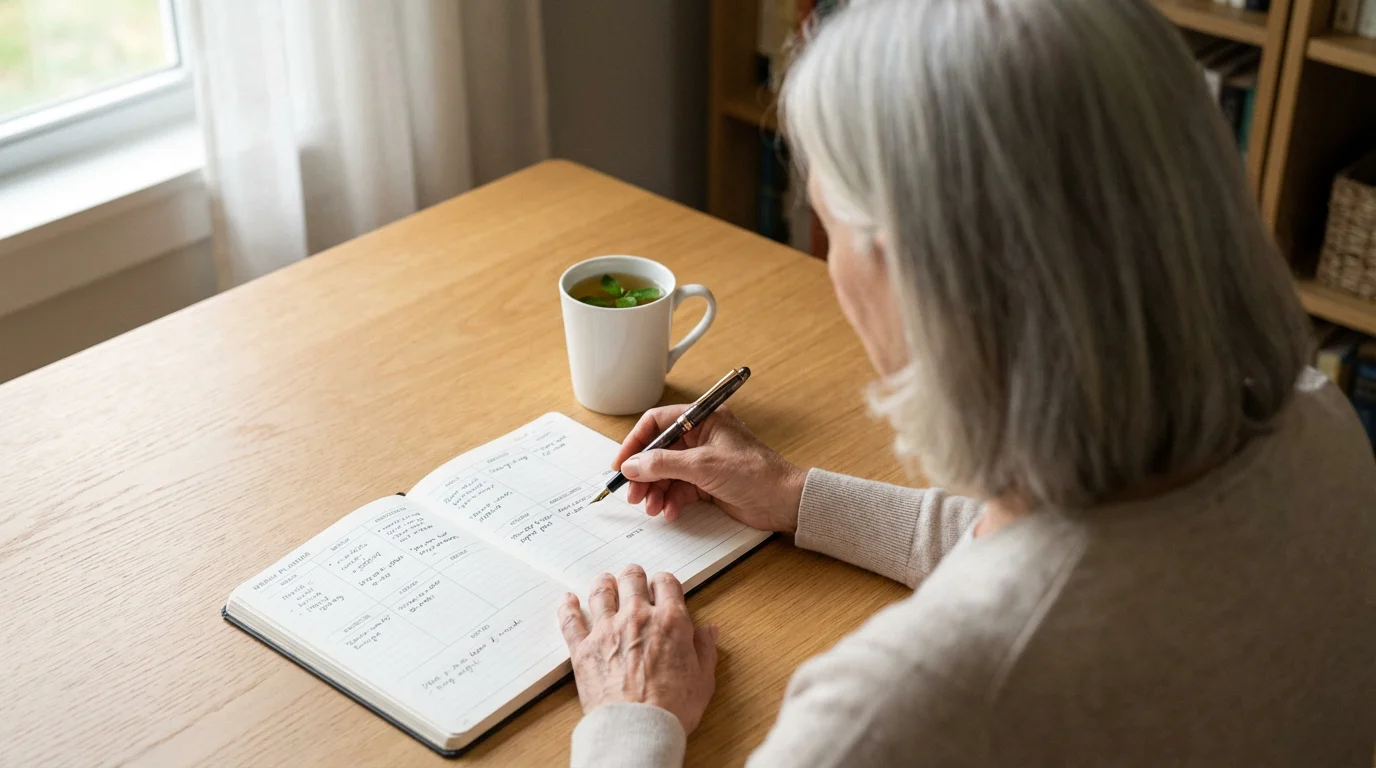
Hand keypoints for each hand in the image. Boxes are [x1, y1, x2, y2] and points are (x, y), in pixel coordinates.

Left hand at [559, 565, 717, 733]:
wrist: (637, 727)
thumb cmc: (672, 707)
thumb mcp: (703, 679)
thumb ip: (705, 649)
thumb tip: (708, 630)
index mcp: (670, 621)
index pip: (666, 582)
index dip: (664, 581)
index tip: (662, 586)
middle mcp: (638, 617)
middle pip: (632, 579)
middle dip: (634, 576)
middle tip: (633, 578)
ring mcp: (607, 630)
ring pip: (601, 592)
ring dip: (604, 583)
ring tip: (605, 581)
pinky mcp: (583, 648)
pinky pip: (571, 620)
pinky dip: (568, 607)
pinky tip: (567, 600)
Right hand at [613, 405, 805, 532]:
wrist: (784, 501)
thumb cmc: (755, 473)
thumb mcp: (703, 466)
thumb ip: (663, 464)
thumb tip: (632, 465)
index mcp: (702, 419)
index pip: (657, 422)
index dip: (635, 442)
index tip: (621, 464)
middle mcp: (701, 437)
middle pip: (658, 451)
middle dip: (643, 473)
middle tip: (632, 493)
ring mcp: (703, 462)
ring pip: (666, 473)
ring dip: (655, 491)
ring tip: (651, 507)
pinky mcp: (707, 484)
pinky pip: (679, 490)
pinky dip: (670, 501)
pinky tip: (669, 512)